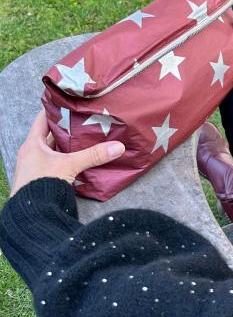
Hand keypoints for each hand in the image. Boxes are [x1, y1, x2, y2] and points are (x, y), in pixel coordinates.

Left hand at [10, 110, 124, 196]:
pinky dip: (65, 159)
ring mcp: (35, 167)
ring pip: (53, 150)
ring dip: (66, 145)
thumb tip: (118, 146)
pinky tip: (78, 159)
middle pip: (49, 135)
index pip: (42, 118)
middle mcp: (32, 153)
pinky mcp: (41, 178)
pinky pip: (54, 163)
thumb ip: (93, 155)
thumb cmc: (43, 183)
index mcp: (33, 144)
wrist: (31, 215)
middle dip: (65, 128)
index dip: (55, 109)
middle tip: (83, 119)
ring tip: (85, 137)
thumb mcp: (70, 165)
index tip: (69, 102)